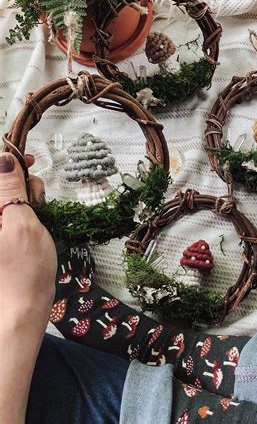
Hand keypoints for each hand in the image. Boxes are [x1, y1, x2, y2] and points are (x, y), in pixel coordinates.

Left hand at [0, 152, 56, 423]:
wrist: (20, 311)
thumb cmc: (24, 271)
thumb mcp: (21, 224)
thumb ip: (10, 189)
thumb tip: (4, 158)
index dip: (7, 163)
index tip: (29, 160)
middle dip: (19, 184)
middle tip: (37, 199)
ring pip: (5, 199)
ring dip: (23, 198)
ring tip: (38, 213)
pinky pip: (7, 214)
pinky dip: (21, 211)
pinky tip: (33, 220)